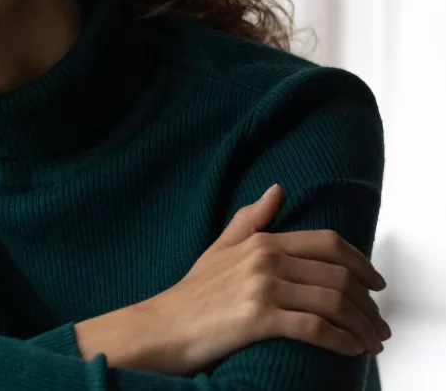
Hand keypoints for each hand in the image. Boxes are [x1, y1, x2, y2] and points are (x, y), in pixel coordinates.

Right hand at [75, 185, 390, 375]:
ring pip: (333, 302)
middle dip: (367, 304)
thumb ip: (250, 220)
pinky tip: (349, 350)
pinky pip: (315, 328)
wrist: (161, 327)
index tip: (377, 284)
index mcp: (261, 242)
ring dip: (360, 326)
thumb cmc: (191, 295)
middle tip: (378, 325)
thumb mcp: (219, 249)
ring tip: (370, 343)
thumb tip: (277, 189)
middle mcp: (265, 259)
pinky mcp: (258, 318)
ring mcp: (262, 288)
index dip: (361, 263)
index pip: (328, 243)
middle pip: (338, 275)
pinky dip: (340, 341)